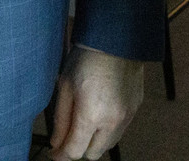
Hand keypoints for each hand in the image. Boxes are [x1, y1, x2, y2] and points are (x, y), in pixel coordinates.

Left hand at [48, 45, 143, 160]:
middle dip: (78, 149)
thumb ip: (61, 120)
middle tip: (67, 138)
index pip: (75, 151)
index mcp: (91, 116)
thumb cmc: (86, 58)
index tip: (53, 154)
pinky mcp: (135, 110)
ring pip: (108, 145)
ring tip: (83, 124)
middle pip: (93, 154)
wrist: (116, 40)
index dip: (61, 156)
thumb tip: (56, 143)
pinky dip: (107, 130)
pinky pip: (120, 130)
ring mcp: (127, 117)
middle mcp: (112, 122)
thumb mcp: (65, 87)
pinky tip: (99, 113)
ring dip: (94, 141)